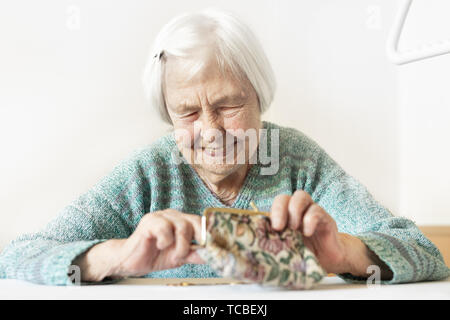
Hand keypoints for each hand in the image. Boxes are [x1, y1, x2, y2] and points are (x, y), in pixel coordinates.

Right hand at [74, 209, 203, 280]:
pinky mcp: (149, 222)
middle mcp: (173, 215)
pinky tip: (159, 246)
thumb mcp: (180, 257)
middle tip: (190, 254)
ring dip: (181, 246)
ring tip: (175, 255)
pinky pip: (165, 228)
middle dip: (197, 240)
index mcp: (182, 220)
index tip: (215, 247)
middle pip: (195, 221)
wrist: (131, 260)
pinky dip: (166, 241)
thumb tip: (213, 255)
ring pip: (182, 226)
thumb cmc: (155, 255)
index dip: (210, 234)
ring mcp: (161, 216)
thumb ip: (195, 254)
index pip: (201, 222)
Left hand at [270, 190, 359, 274]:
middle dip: (279, 209)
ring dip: (294, 210)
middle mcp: (297, 211)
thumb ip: (275, 242)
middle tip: (278, 227)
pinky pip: (317, 210)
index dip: (271, 213)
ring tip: (294, 229)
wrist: (329, 261)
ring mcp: (311, 212)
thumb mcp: (287, 249)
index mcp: (284, 218)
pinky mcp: (325, 219)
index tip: (271, 228)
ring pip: (301, 196)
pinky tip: (307, 233)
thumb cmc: (305, 254)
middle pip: (284, 197)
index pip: (273, 206)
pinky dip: (310, 220)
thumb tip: (258, 243)